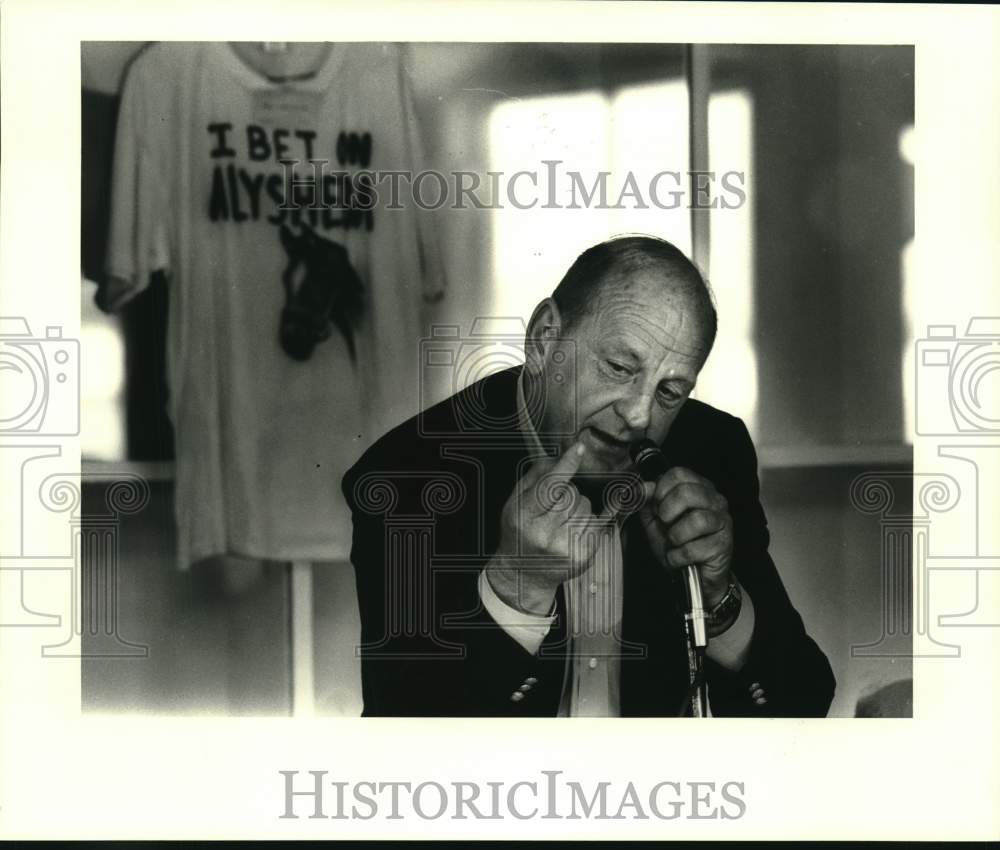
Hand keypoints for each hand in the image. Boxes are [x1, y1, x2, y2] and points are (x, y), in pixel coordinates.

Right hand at [486, 441, 615, 615]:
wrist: (524, 573)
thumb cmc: (519, 531)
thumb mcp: (515, 502)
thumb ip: (535, 476)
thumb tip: (560, 456)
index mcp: (524, 517)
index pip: (550, 486)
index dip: (566, 465)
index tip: (579, 448)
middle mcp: (544, 534)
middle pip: (571, 494)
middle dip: (568, 492)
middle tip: (554, 506)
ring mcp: (566, 547)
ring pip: (586, 507)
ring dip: (578, 507)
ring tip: (562, 520)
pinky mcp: (584, 556)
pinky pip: (596, 523)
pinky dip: (588, 520)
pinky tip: (573, 528)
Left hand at [637, 466, 733, 606]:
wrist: (695, 577)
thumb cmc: (678, 545)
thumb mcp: (656, 521)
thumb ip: (648, 502)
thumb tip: (643, 487)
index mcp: (699, 488)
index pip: (679, 473)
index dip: (660, 490)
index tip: (656, 506)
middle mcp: (715, 500)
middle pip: (686, 492)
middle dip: (666, 512)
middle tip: (665, 525)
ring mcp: (722, 521)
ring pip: (694, 520)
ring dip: (674, 536)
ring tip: (675, 543)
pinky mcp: (723, 545)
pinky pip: (692, 548)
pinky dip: (677, 556)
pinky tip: (679, 557)